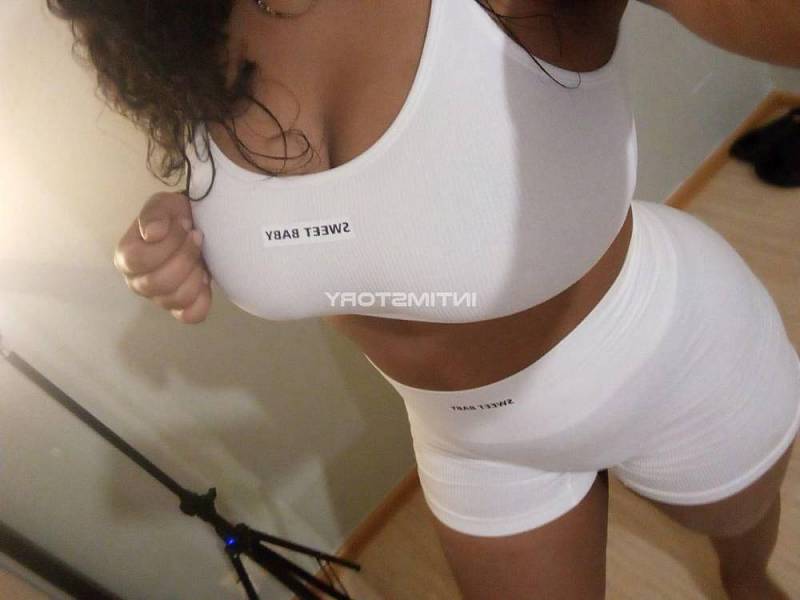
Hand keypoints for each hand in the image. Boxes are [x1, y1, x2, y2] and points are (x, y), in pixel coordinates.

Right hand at [113, 191, 211, 323]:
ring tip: (201, 257)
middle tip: (197, 238)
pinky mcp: (179, 308)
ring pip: (177, 299)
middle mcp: (137, 282)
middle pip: (159, 283)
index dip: (168, 243)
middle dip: (185, 257)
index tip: (186, 225)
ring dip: (196, 274)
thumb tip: (152, 234)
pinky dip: (203, 298)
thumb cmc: (173, 216)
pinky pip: (192, 315)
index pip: (140, 260)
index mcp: (126, 257)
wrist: (194, 227)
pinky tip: (204, 278)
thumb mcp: (162, 204)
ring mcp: (158, 298)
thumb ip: (153, 214)